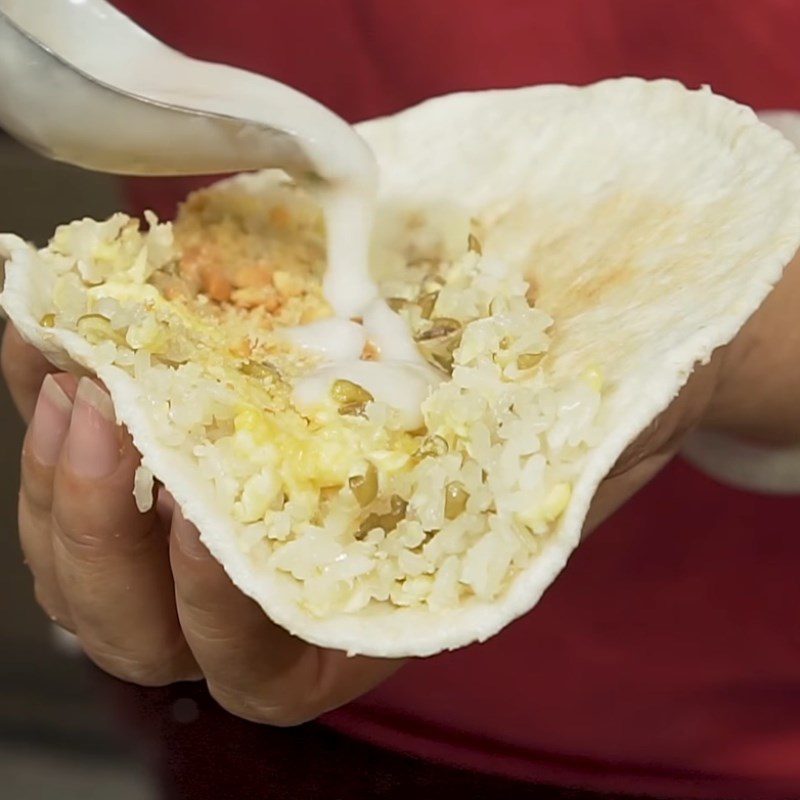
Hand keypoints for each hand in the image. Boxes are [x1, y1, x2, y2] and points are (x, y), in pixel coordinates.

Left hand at [7, 350, 398, 723]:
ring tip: (73, 380)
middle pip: (129, 632)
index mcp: (297, 651)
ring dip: (54, 480)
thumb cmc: (406, 481)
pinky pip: (45, 502)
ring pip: (69, 580)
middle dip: (101, 527)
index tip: (200, 513)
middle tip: (106, 415)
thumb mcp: (414, 475)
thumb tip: (382, 384)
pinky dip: (37, 423)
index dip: (213, 602)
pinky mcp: (108, 531)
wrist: (376, 460)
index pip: (246, 662)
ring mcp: (149, 588)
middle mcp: (211, 636)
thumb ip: (400, 465)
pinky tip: (41, 350)